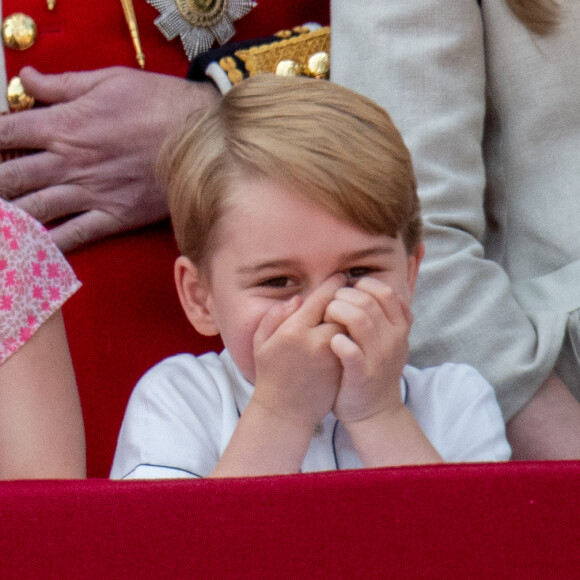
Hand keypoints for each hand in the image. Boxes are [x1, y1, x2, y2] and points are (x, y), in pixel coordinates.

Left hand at [0, 66, 218, 251]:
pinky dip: (47, 245)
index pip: (5, 132)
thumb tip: (25, 78)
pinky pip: (73, 235)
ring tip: (0, 224)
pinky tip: (29, 250)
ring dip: (9, 218)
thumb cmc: (159, 102)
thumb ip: (62, 83)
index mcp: (64, 124)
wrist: (204, 136)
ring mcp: (91, 192)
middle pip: (10, 178)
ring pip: (34, 210)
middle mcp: (70, 162)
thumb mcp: (109, 80)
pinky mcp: (114, 215)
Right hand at [251, 275, 345, 430]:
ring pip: (352, 327)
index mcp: (294, 331)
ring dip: (354, 317)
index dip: (334, 284)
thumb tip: (298, 299)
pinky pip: (355, 343)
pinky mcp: (343, 370)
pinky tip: (354, 329)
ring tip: (354, 309)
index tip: (339, 278)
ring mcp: (332, 357)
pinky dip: (356, 333)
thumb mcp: (262, 343)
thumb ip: (275, 316)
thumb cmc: (270, 374)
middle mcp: (315, 342)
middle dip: (348, 299)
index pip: (322, 297)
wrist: (285, 413)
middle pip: (343, 309)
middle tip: (351, 292)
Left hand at [324, 277, 411, 424]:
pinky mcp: (362, 375)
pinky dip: (338, 341)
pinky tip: (332, 342)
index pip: (385, 292)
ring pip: (358, 319)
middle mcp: (394, 339)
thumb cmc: (373, 368)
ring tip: (327, 320)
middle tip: (330, 308)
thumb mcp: (389, 339)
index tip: (346, 293)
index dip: (362, 286)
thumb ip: (383, 314)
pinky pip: (350, 350)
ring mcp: (379, 357)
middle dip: (342, 298)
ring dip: (336, 313)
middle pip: (367, 301)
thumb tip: (365, 283)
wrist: (376, 412)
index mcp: (400, 327)